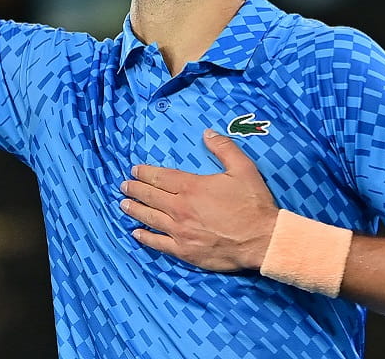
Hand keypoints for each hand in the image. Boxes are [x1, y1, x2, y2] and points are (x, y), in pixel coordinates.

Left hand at [121, 129, 278, 271]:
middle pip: (151, 196)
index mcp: (192, 187)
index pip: (161, 177)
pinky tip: (136, 233)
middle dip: (135, 189)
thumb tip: (207, 133)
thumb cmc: (252, 204)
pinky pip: (159, 243)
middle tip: (124, 186)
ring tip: (123, 205)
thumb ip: (224, 148)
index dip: (145, 173)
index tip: (135, 170)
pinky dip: (145, 238)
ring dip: (135, 210)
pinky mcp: (185, 250)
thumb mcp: (243, 168)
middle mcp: (181, 208)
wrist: (261, 239)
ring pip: (150, 218)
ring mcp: (180, 231)